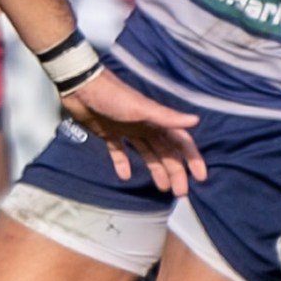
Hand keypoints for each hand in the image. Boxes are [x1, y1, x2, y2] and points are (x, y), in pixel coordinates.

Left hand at [61, 69, 203, 195]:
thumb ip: (166, 116)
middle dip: (175, 171)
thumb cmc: (113, 97)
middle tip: (179, 192)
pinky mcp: (109, 134)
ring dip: (156, 169)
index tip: (200, 177)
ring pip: (147, 153)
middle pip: (166, 152)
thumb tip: (196, 120)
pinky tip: (124, 176)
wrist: (80, 87)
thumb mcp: (140, 108)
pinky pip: (119, 152)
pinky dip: (123, 163)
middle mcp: (145, 126)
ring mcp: (127, 130)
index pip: (180, 141)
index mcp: (156, 120)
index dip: (191, 158)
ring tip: (162, 188)